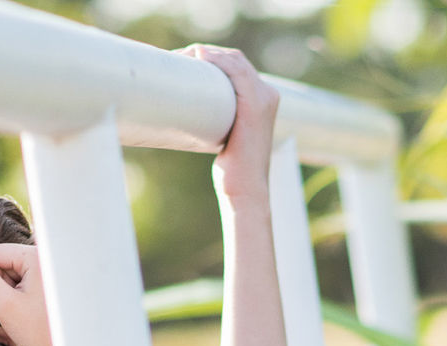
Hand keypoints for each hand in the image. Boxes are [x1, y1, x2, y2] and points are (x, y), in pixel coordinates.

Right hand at [0, 241, 54, 345]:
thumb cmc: (37, 333)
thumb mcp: (3, 304)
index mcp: (37, 257)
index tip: (4, 301)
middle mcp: (46, 257)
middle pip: (2, 259)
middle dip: (0, 283)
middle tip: (12, 308)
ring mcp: (49, 267)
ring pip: (10, 269)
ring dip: (8, 290)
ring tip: (21, 310)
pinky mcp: (48, 278)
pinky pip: (23, 276)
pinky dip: (18, 292)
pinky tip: (27, 309)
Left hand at [182, 45, 279, 203]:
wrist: (246, 191)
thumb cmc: (234, 172)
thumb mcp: (228, 139)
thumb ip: (221, 124)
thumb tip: (195, 120)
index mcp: (263, 100)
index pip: (237, 66)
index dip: (212, 58)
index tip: (186, 62)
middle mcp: (268, 94)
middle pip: (234, 59)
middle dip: (205, 53)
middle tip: (178, 59)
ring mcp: (264, 98)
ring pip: (233, 61)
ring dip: (206, 53)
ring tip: (182, 58)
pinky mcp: (255, 106)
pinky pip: (236, 72)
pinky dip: (218, 60)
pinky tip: (199, 57)